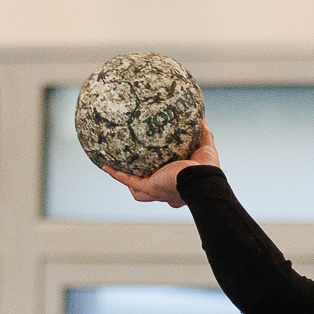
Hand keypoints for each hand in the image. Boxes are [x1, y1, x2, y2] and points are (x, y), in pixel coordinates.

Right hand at [104, 120, 220, 207]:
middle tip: (137, 173)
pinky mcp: (149, 187)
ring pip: (138, 193)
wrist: (201, 179)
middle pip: (152, 192)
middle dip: (144, 186)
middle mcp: (167, 191)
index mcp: (181, 185)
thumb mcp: (206, 149)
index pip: (172, 184)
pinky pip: (129, 180)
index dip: (168, 179)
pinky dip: (117, 174)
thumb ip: (204, 136)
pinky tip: (106, 166)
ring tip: (116, 171)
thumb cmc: (207, 170)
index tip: (166, 170)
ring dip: (128, 183)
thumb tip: (202, 120)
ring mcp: (157, 191)